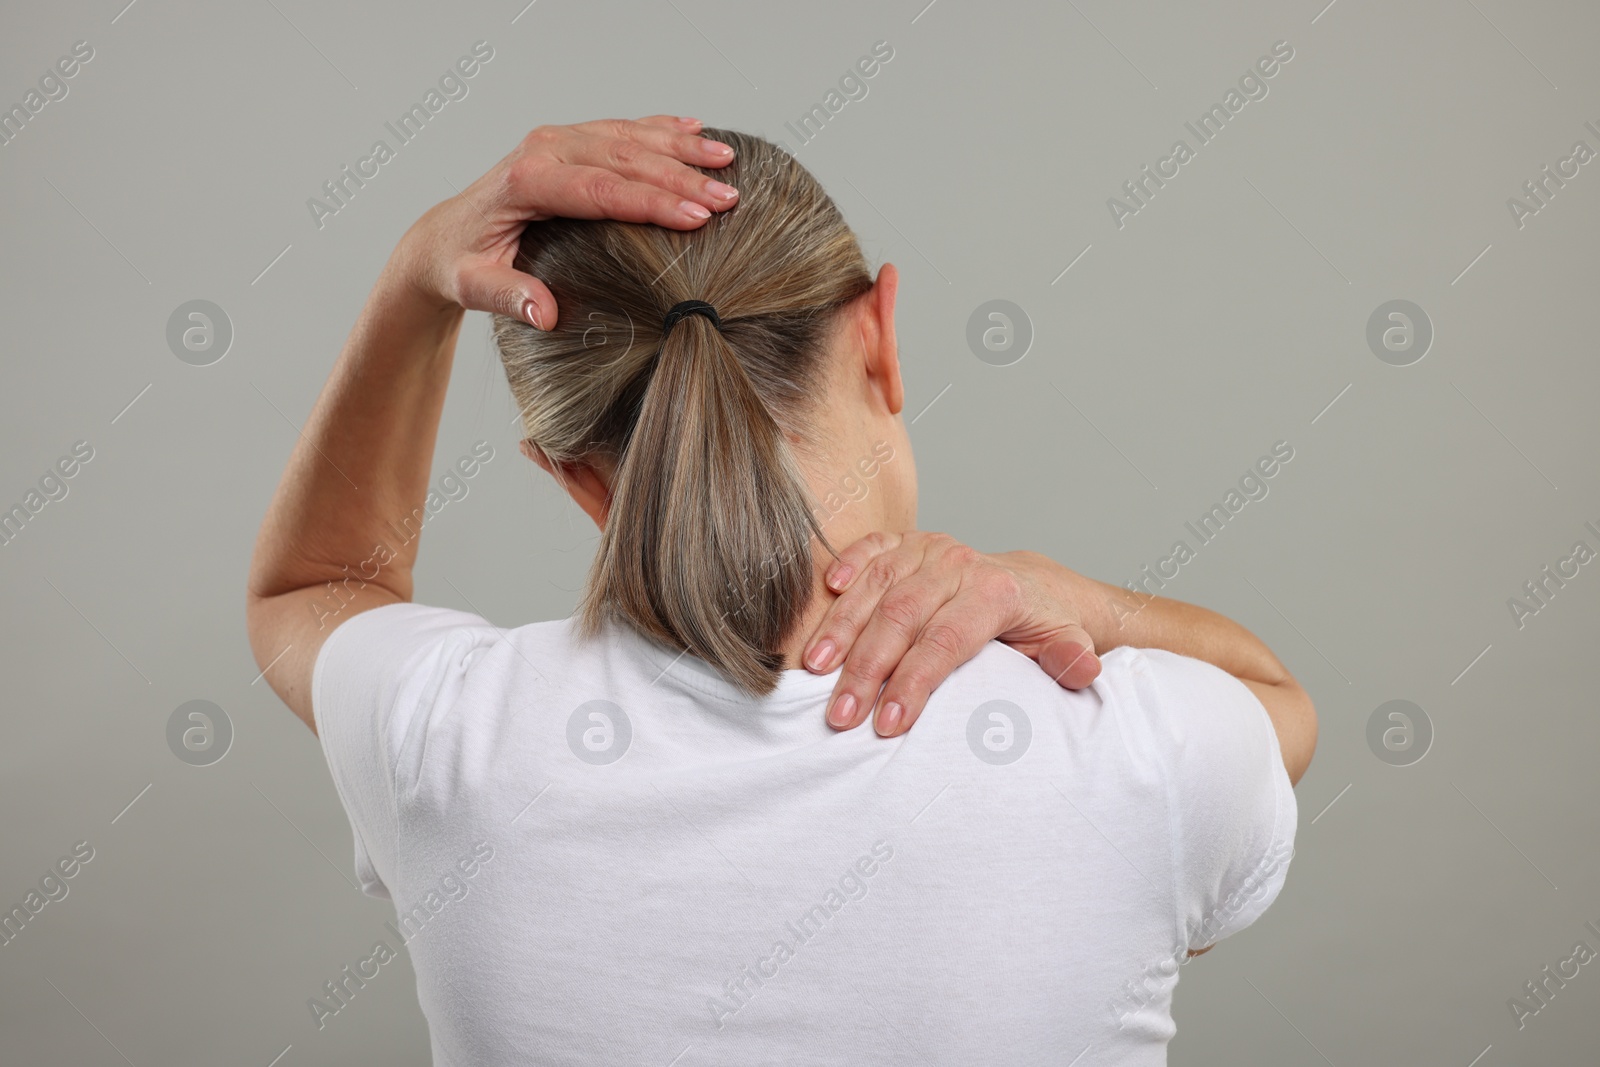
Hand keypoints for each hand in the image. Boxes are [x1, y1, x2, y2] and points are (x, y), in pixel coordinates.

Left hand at [392, 116, 740, 326]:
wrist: (443, 237)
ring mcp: (558, 140)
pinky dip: (662, 130)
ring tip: (728, 162)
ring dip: (682, 150)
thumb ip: (508, 296)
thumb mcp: (474, 286)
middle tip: (728, 198)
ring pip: (630, 138)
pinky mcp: (570, 141)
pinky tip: (697, 132)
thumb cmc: (461, 265)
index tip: (696, 218)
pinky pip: (623, 130)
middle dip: (681, 178)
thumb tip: (544, 313)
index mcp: (525, 180)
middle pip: (624, 159)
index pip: (600, 189)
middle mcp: (544, 149)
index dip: (651, 203)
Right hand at [802, 532, 1102, 736]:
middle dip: (866, 668)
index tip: (887, 724)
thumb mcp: (1066, 644)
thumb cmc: (1041, 625)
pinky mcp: (908, 541)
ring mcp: (930, 548)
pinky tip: (827, 590)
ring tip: (815, 669)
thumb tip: (1082, 669)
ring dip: (842, 627)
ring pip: (879, 584)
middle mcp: (959, 563)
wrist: (1033, 582)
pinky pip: (873, 546)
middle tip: (841, 714)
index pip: (946, 642)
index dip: (913, 684)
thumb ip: (1070, 659)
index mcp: (996, 591)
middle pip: (902, 617)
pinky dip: (848, 564)